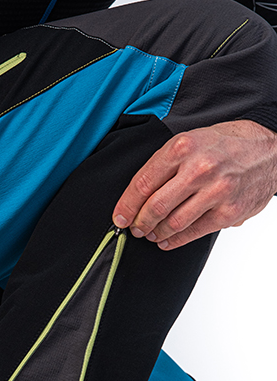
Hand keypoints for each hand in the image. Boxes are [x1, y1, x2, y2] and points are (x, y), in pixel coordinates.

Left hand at [113, 120, 276, 249]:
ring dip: (156, 233)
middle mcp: (199, 168)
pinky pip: (194, 232)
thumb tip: (137, 194)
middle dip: (139, 222)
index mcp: (182, 147)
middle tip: (134, 227)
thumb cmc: (226, 144)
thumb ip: (165, 163)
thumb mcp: (191, 140)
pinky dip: (175, 240)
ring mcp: (216, 191)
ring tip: (150, 234)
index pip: (143, 183)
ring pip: (173, 222)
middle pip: (155, 205)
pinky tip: (167, 241)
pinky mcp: (229, 211)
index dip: (127, 204)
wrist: (270, 150)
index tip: (120, 216)